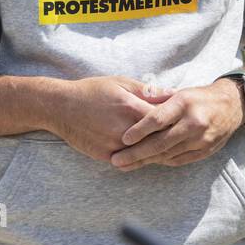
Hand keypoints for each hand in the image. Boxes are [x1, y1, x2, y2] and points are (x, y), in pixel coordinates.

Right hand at [48, 76, 176, 162]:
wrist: (61, 107)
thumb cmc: (92, 91)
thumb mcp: (121, 83)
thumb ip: (148, 91)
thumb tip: (174, 93)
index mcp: (132, 108)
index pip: (166, 119)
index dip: (177, 119)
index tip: (183, 118)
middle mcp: (125, 130)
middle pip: (159, 139)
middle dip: (172, 138)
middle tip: (182, 136)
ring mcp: (115, 146)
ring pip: (146, 154)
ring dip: (158, 151)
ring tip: (169, 146)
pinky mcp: (106, 156)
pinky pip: (130, 161)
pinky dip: (140, 158)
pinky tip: (148, 153)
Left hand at [109, 80, 244, 169]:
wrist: (231, 105)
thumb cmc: (198, 97)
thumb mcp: (180, 93)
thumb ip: (159, 102)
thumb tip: (133, 107)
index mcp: (184, 103)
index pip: (158, 119)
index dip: (139, 130)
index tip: (123, 138)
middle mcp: (193, 122)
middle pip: (160, 142)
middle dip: (136, 153)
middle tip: (116, 160)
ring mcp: (201, 139)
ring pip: (167, 154)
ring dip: (145, 161)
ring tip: (125, 165)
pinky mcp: (205, 151)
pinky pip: (178, 160)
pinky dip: (161, 162)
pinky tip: (146, 163)